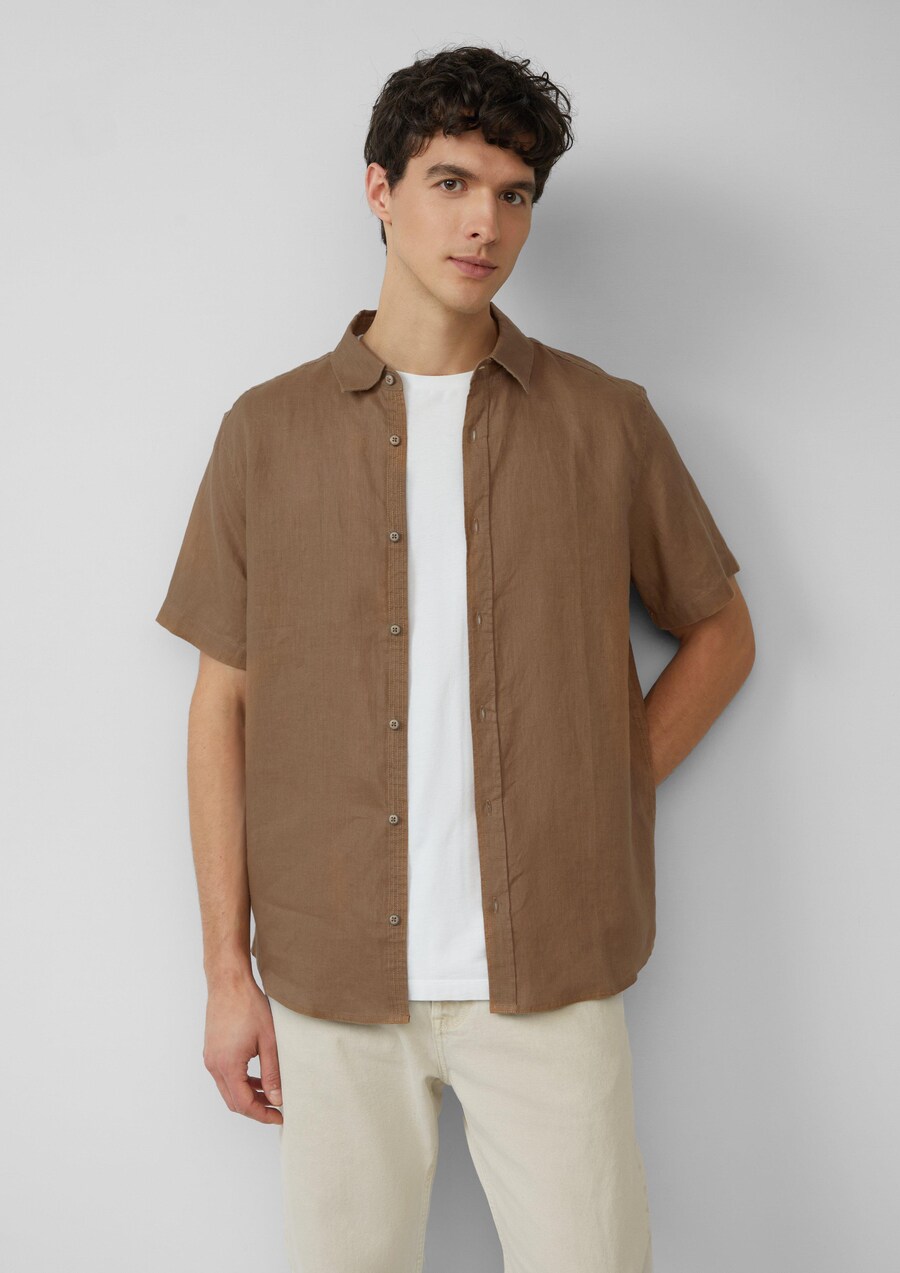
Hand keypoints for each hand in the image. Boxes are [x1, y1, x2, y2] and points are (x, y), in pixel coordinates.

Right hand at [202, 976, 283, 1123]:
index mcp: (228, 1065)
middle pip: (233, 1101)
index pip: (244, 1104)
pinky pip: (225, 1076)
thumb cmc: (248, 1006)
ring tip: (271, 1094)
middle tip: (277, 1109)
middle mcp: (214, 1065)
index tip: (280, 1116)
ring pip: (228, 1090)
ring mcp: (210, 1058)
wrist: (229, 982)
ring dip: (248, 1095)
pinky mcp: (212, 1051)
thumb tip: (277, 1098)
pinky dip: (240, 1082)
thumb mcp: (268, 1041)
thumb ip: (272, 1073)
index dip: (262, 1114)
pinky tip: (258, 1078)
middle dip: (256, 1108)